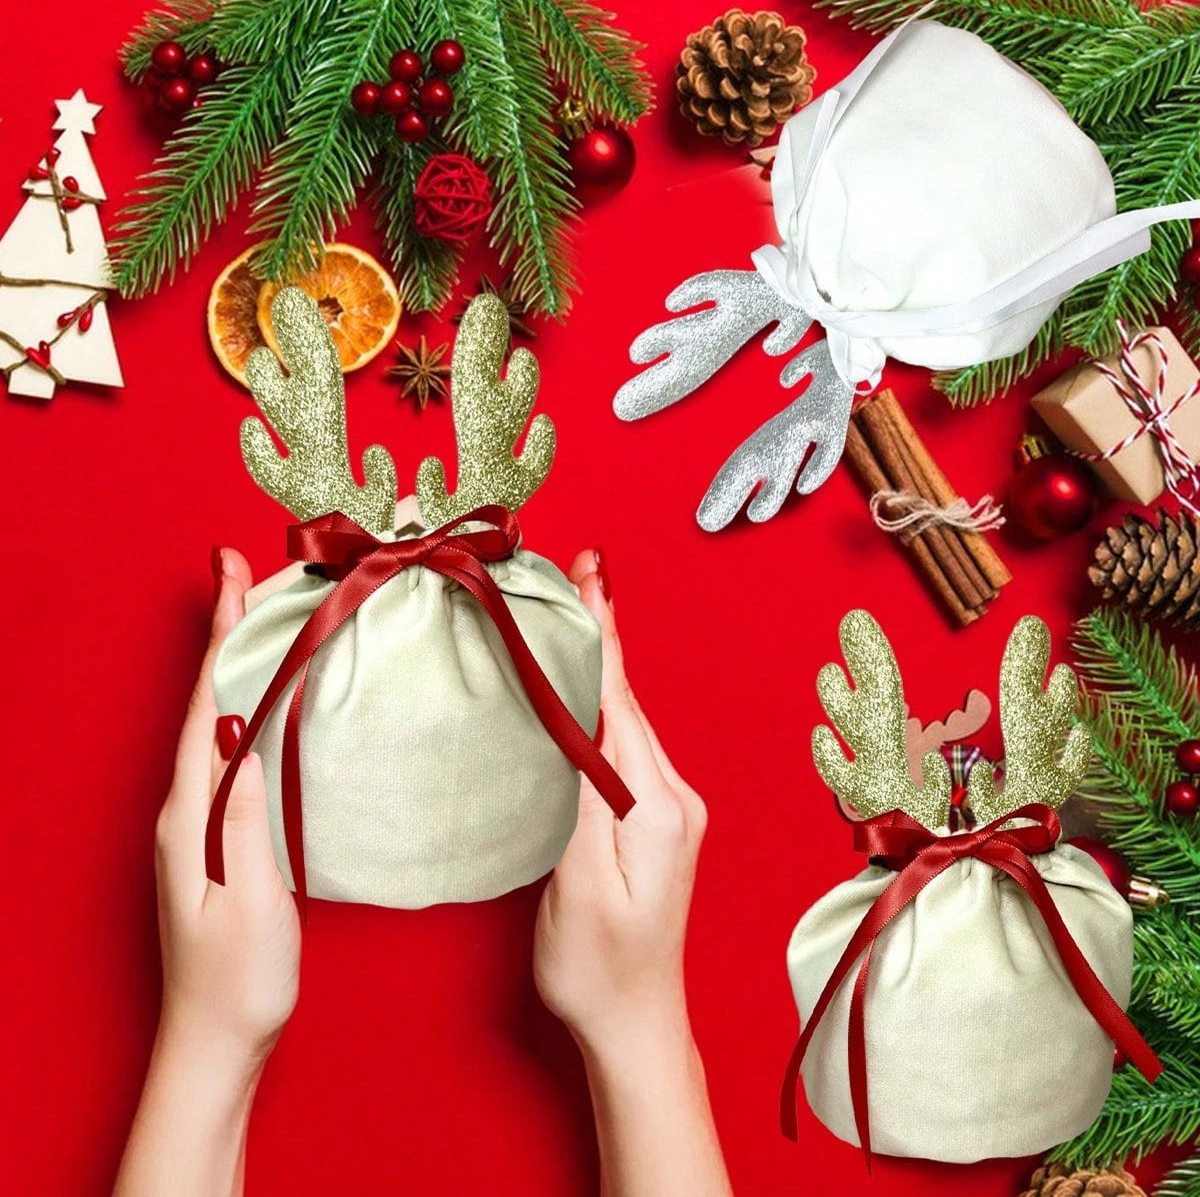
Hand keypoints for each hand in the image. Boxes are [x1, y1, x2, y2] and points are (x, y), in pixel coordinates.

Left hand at [155, 547, 299, 1060]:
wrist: (214, 1044)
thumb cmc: (239, 984)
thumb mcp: (248, 906)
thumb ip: (243, 823)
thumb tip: (248, 742)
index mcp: (188, 819)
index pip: (208, 711)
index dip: (223, 642)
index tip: (235, 581)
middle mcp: (182, 811)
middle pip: (206, 703)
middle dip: (224, 633)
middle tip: (243, 571)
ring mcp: (194, 823)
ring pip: (216, 722)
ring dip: (233, 661)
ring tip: (254, 612)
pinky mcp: (214, 836)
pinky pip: (227, 751)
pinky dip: (243, 706)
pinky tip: (261, 696)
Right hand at [535, 551, 730, 1196]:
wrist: (637, 1023)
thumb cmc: (597, 967)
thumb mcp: (575, 886)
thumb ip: (577, 799)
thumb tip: (568, 724)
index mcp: (656, 805)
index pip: (618, 699)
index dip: (598, 634)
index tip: (589, 576)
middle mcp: (675, 796)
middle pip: (627, 699)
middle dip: (600, 632)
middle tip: (579, 571)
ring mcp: (671, 808)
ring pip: (626, 718)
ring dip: (600, 664)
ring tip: (578, 607)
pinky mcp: (658, 821)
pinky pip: (627, 746)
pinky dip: (602, 704)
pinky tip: (585, 686)